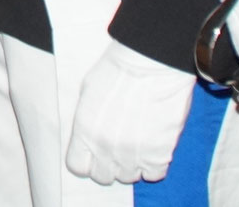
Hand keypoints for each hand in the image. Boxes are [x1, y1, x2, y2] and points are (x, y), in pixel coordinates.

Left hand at [65, 39, 194, 185]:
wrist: (151, 61)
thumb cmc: (118, 69)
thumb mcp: (88, 92)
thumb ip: (87, 122)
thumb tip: (89, 139)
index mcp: (84, 131)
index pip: (78, 167)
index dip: (87, 161)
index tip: (94, 154)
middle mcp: (105, 147)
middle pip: (104, 176)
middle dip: (109, 163)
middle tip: (119, 146)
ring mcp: (132, 154)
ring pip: (128, 176)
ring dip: (132, 163)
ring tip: (137, 143)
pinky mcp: (159, 154)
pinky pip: (154, 174)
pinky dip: (154, 164)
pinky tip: (153, 146)